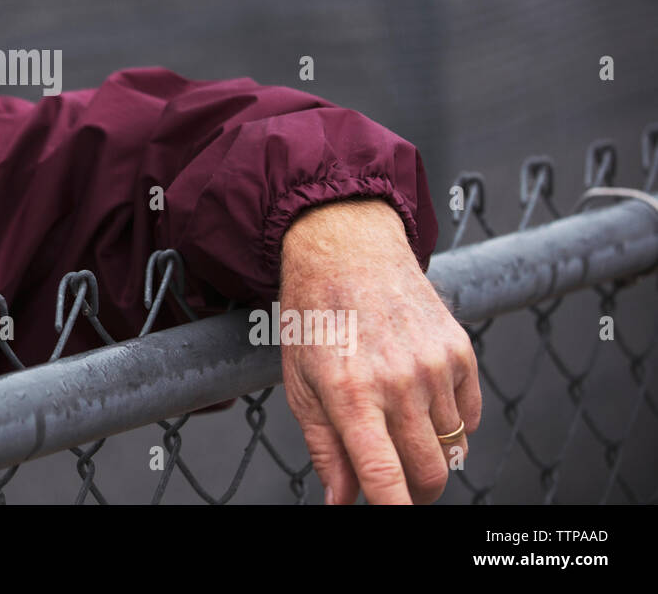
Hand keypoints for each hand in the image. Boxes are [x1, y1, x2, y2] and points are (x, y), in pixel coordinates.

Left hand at [276, 197, 480, 503]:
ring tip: (398, 423)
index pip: (385, 477)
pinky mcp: (460, 351)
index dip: (395, 511)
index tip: (396, 520)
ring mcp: (434, 366)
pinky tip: (421, 400)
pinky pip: (470, 417)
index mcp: (351, 394)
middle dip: (415, 492)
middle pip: (430, 473)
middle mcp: (398, 382)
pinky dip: (452, 424)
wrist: (347, 251)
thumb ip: (325, 449)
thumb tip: (342, 502)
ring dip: (430, 452)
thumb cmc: (315, 317)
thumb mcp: (301, 384)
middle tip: (395, 483)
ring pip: (452, 448)